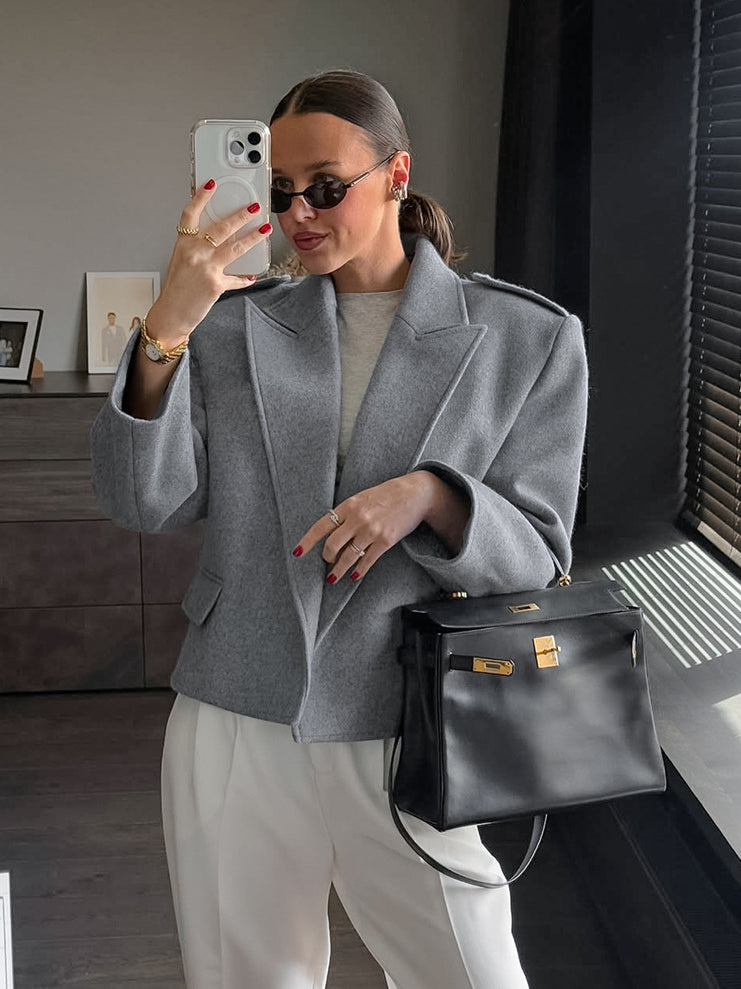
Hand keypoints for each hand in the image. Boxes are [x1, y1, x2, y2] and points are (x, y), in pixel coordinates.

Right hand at [146, 180, 272, 347]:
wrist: (172, 313)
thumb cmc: (176, 289)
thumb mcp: (181, 261)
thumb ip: (197, 248)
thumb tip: (220, 240)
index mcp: (184, 244)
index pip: (191, 214)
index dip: (200, 197)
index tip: (211, 184)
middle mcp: (194, 252)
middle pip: (221, 227)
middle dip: (241, 215)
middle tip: (254, 207)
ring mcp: (206, 268)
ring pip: (234, 247)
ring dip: (252, 237)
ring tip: (264, 230)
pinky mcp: (216, 284)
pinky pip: (236, 278)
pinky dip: (244, 278)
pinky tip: (251, 276)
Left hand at [293, 472, 438, 583]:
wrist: (414, 493)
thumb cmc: (387, 495)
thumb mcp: (362, 498)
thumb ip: (347, 513)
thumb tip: (332, 532)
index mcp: (348, 506)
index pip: (321, 526)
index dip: (307, 541)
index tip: (297, 553)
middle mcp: (358, 518)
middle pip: (332, 545)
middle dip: (327, 558)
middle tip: (327, 563)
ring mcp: (372, 530)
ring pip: (348, 557)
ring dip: (338, 571)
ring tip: (333, 578)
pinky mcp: (386, 540)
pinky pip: (367, 560)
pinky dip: (358, 570)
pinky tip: (354, 575)